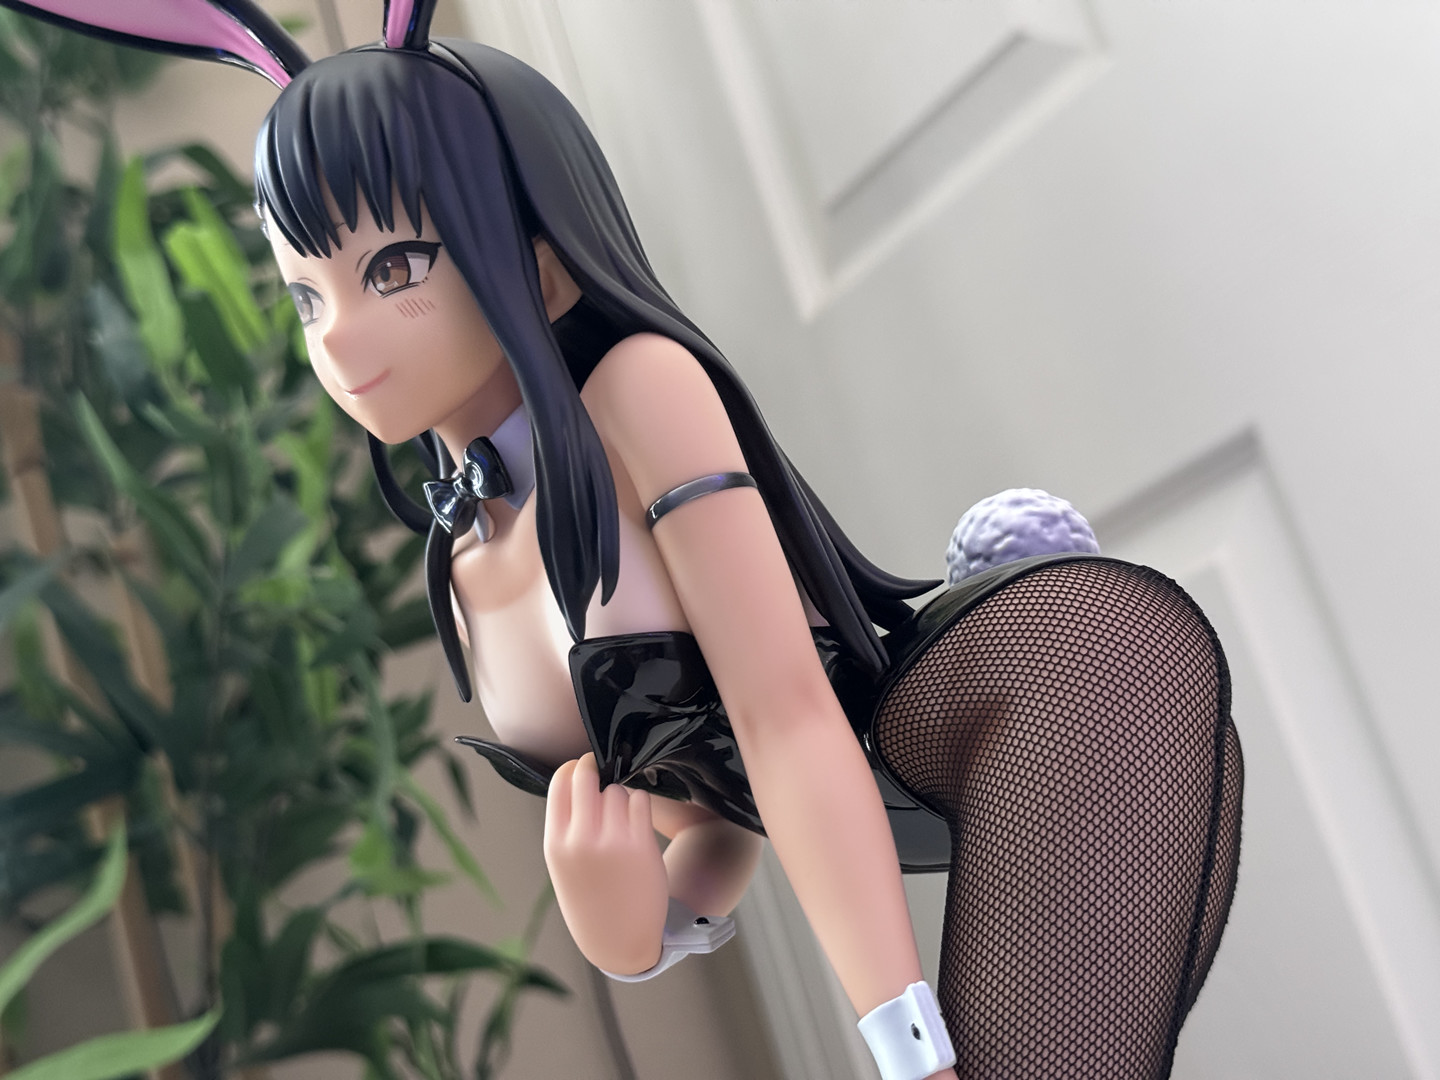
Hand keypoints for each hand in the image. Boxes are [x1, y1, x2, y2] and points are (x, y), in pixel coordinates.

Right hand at [544, 753, 669, 973]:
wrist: (618, 941)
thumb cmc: (590, 899)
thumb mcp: (563, 865)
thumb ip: (567, 826)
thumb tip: (580, 780)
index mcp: (556, 845)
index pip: (559, 783)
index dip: (572, 769)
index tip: (580, 768)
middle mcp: (581, 841)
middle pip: (586, 777)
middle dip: (594, 769)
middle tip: (601, 770)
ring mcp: (612, 842)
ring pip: (616, 790)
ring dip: (619, 795)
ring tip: (619, 817)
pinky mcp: (641, 845)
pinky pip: (640, 801)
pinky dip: (639, 803)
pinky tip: (636, 818)